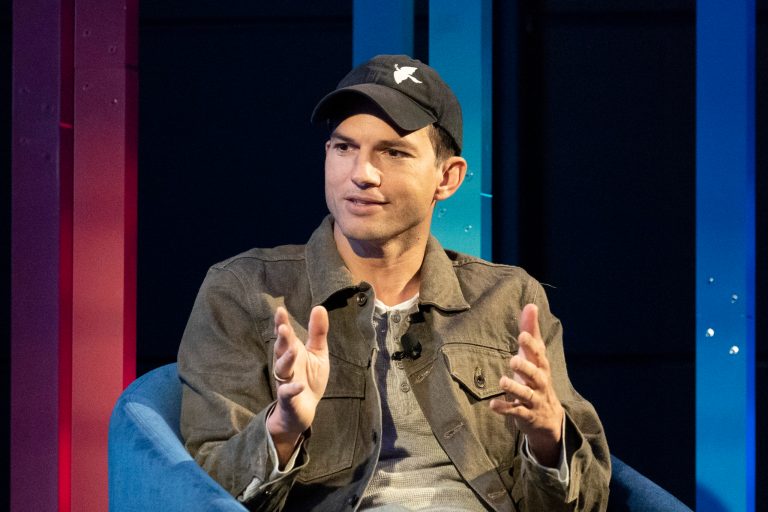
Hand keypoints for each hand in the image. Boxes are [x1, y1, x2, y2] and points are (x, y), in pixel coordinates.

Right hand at [266, 306, 328, 464]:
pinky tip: (299, 385)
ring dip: (286, 359)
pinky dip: (292, 389)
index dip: (281, 323)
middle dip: (282, 339)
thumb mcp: (317, 353)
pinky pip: (287, 393)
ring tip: (293, 350)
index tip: (280, 310)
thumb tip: (319, 307)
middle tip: (284, 327)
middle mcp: (286, 364)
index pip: (286, 335)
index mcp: (293, 351)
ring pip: (282, 369)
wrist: (304, 410)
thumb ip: (318, 332)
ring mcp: (285, 381)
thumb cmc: (309, 378)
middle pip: (281, 350)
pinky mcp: (288, 398)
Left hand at [490, 303, 563, 466]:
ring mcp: (533, 400)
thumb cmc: (537, 379)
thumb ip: (531, 332)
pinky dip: (505, 408)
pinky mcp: (525, 414)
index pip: (538, 354)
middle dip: (526, 367)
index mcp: (541, 366)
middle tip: (513, 359)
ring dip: (515, 388)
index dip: (531, 345)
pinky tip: (492, 405)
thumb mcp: (535, 356)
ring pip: (526, 394)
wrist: (549, 418)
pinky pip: (515, 411)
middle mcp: (540, 383)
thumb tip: (530, 305)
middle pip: (535, 375)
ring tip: (502, 381)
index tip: (522, 334)